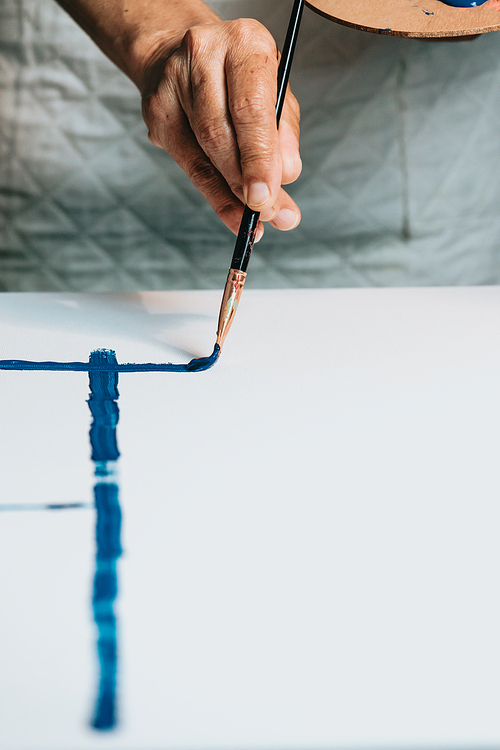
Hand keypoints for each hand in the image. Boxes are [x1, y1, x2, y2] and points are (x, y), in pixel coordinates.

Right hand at [140, 18, 301, 238]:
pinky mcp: (156, 111)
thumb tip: (285, 176)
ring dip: (231, 192)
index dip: (259, 159)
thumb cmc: (240, 77)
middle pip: (221, 133)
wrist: (183, 52)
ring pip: (203, 151)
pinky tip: (231, 212)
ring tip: (253, 216)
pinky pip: (187, 163)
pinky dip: (214, 194)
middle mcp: (204, 54)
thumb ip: (284, 134)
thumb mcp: (276, 93)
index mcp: (245, 42)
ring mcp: (173, 82)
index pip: (251, 110)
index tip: (267, 198)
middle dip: (245, 181)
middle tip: (265, 212)